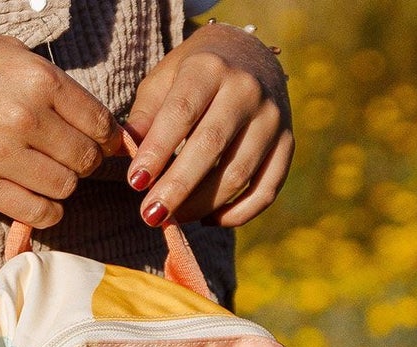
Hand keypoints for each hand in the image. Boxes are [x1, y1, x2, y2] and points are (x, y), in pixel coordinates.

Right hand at [0, 26, 123, 227]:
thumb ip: (53, 86)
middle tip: (70, 157)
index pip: (98, 122)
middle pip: (85, 158)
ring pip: (66, 187)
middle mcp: (26, 117)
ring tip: (47, 173)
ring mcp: (4, 155)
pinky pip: (38, 212)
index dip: (107, 138)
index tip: (101, 143)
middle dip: (85, 161)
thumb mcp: (10, 54)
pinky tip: (39, 198)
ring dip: (64, 185)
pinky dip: (47, 210)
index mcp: (39, 78)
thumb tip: (94, 122)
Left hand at [124, 22, 291, 227]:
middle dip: (177, 187)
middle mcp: (247, 89)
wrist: (248, 57)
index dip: (157, 151)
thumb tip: (129, 152)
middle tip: (150, 215)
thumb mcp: (164, 80)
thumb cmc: (193, 75)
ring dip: (201, 205)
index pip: (181, 113)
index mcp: (210, 67)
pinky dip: (236, 214)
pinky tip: (208, 218)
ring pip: (238, 174)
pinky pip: (265, 191)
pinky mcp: (287, 143)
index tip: (135, 182)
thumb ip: (146, 114)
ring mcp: (272, 118)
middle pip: (210, 147)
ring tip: (173, 217)